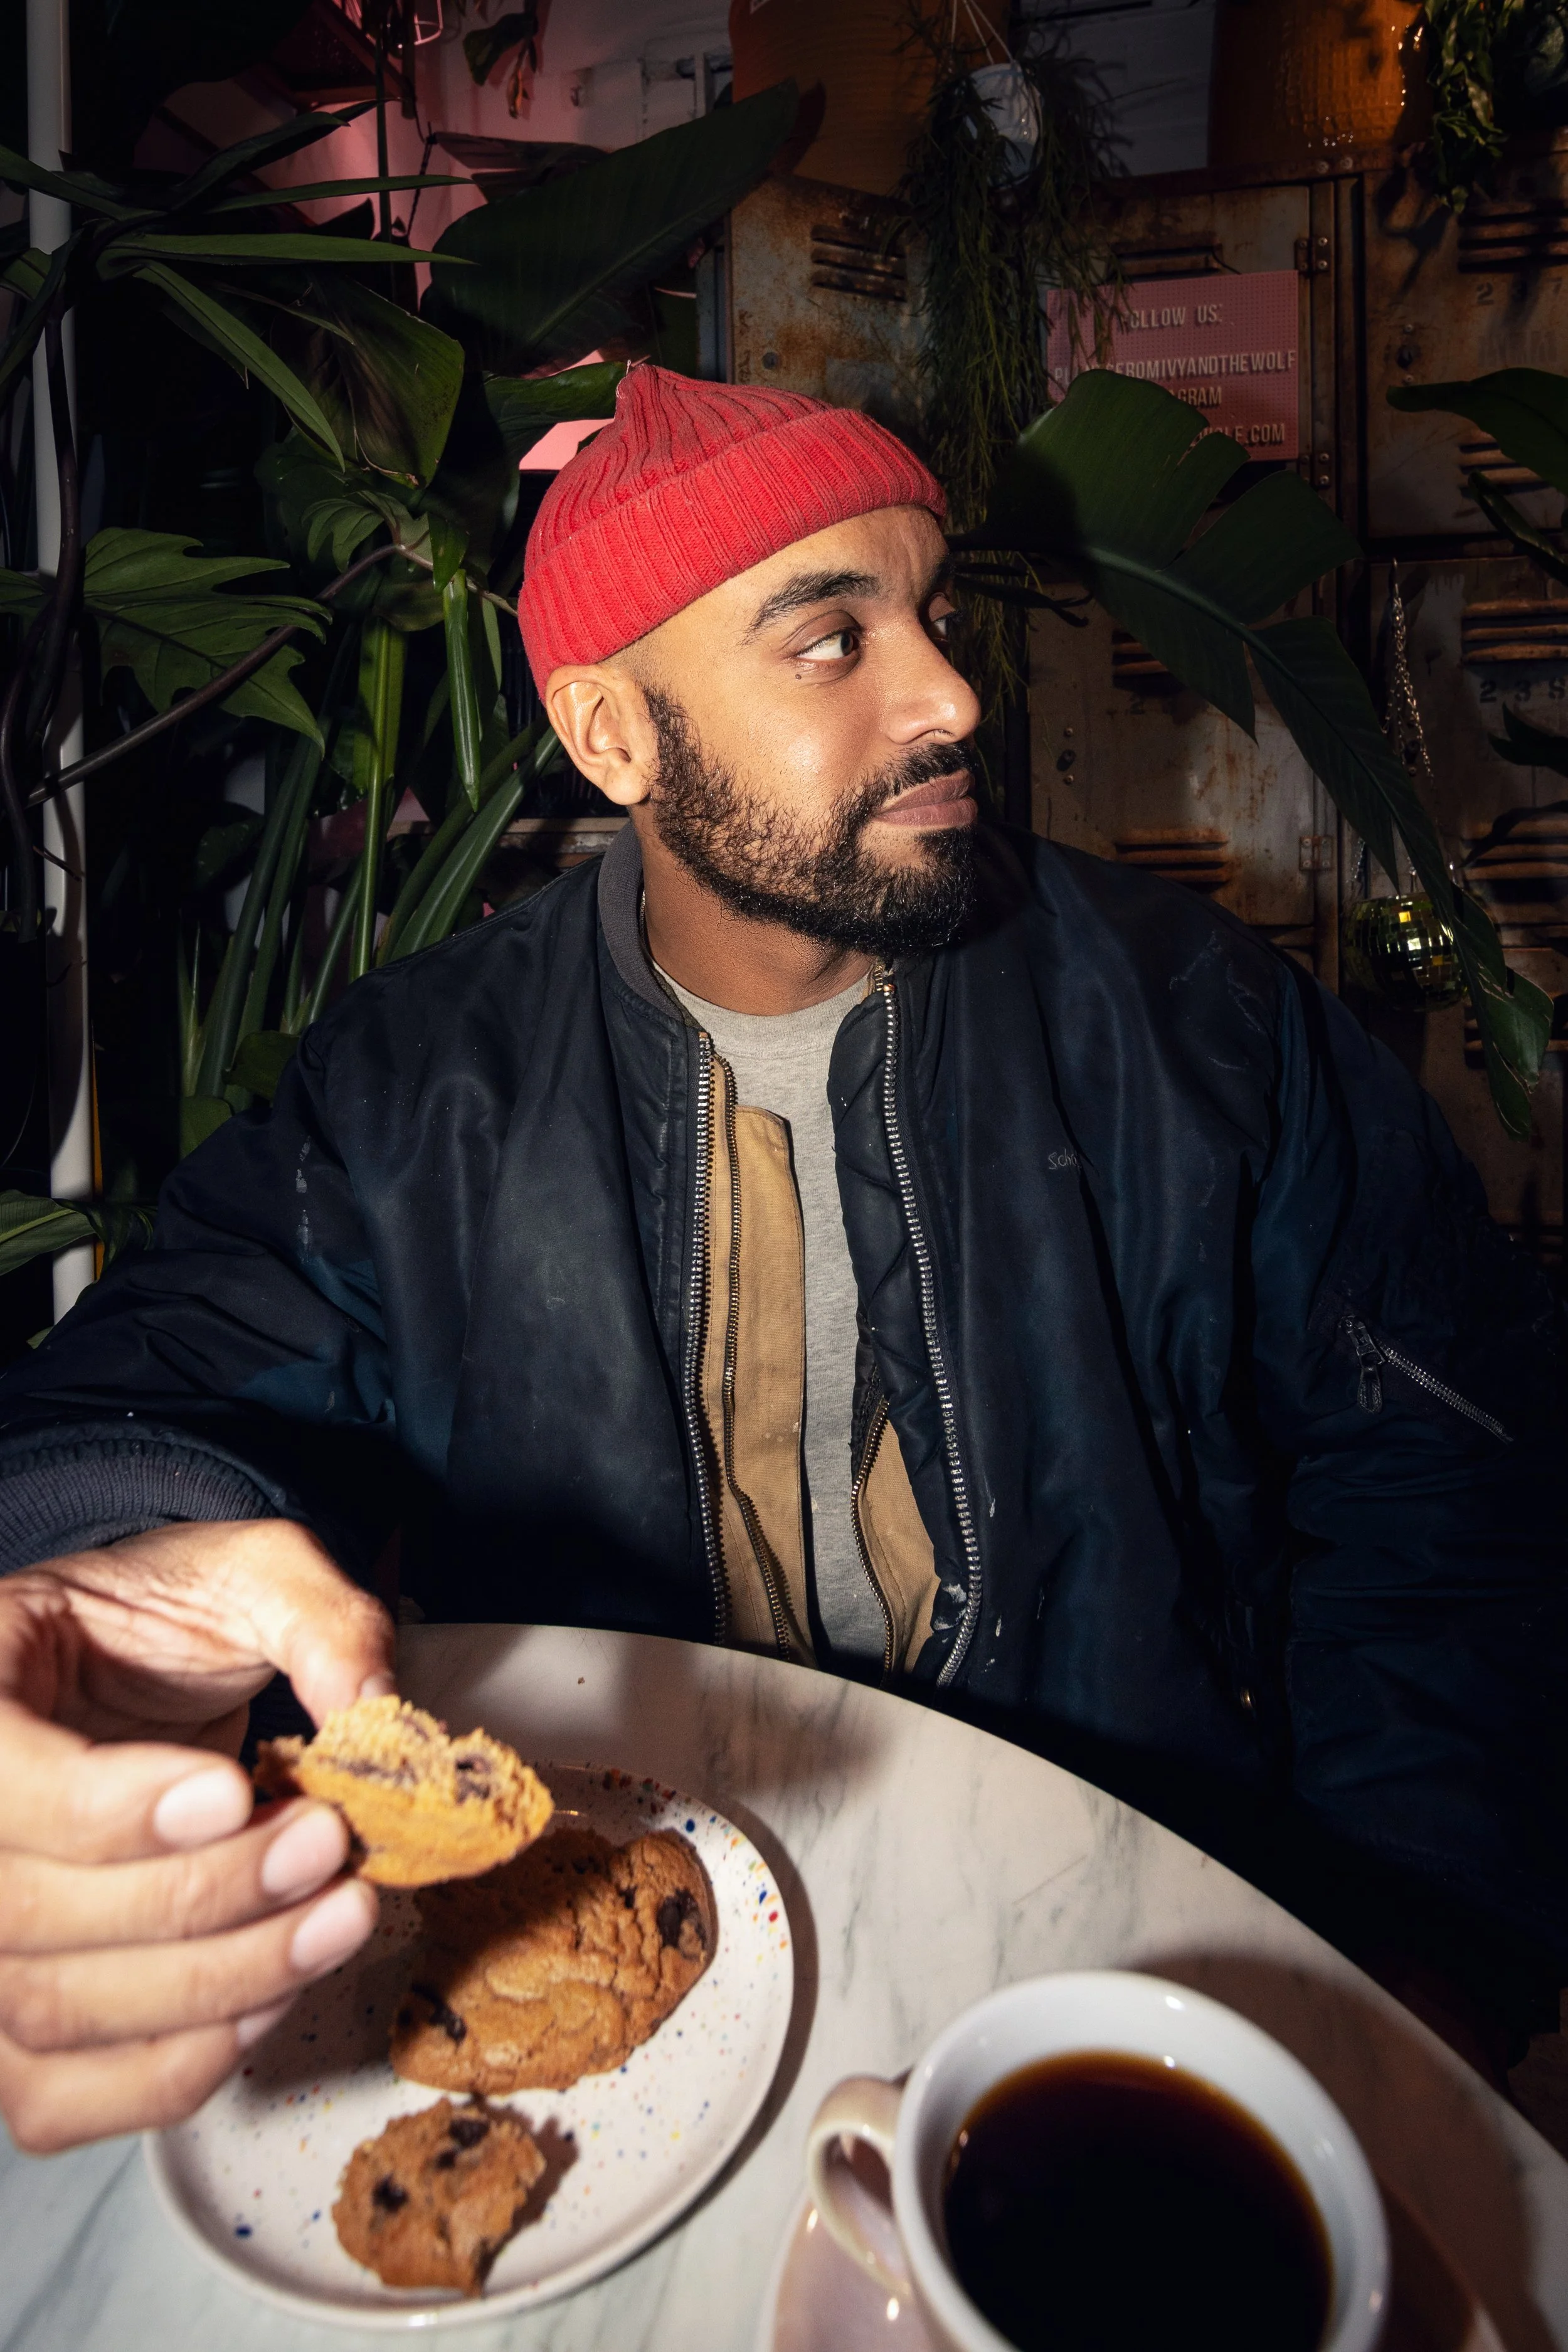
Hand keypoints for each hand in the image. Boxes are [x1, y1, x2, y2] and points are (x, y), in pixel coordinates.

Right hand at [0, 1517, 394, 2153]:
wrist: (135, 1669)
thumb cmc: (169, 1620)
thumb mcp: (250, 1570)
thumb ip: (316, 1618)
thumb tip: (370, 1704)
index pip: (2, 1787)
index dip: (110, 1810)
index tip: (231, 1791)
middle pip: (23, 1916)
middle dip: (199, 1896)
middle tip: (327, 1846)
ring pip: (45, 2016)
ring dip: (211, 1987)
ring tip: (334, 1919)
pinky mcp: (13, 2015)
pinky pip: (55, 2096)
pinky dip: (172, 2067)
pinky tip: (270, 1998)